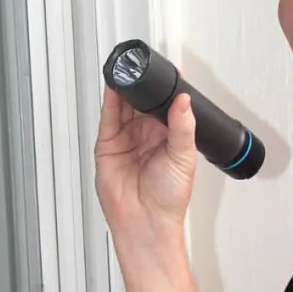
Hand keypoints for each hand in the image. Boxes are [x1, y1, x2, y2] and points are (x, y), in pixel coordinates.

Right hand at [94, 87, 197, 247]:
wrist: (146, 222)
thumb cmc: (169, 198)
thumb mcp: (183, 157)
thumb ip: (183, 126)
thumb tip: (184, 101)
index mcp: (169, 136)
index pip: (166, 105)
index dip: (166, 90)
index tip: (169, 74)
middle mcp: (147, 135)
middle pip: (142, 102)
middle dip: (143, 86)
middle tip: (145, 69)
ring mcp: (127, 138)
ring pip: (124, 105)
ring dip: (126, 89)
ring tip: (129, 72)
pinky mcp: (108, 144)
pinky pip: (109, 117)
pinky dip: (110, 100)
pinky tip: (115, 87)